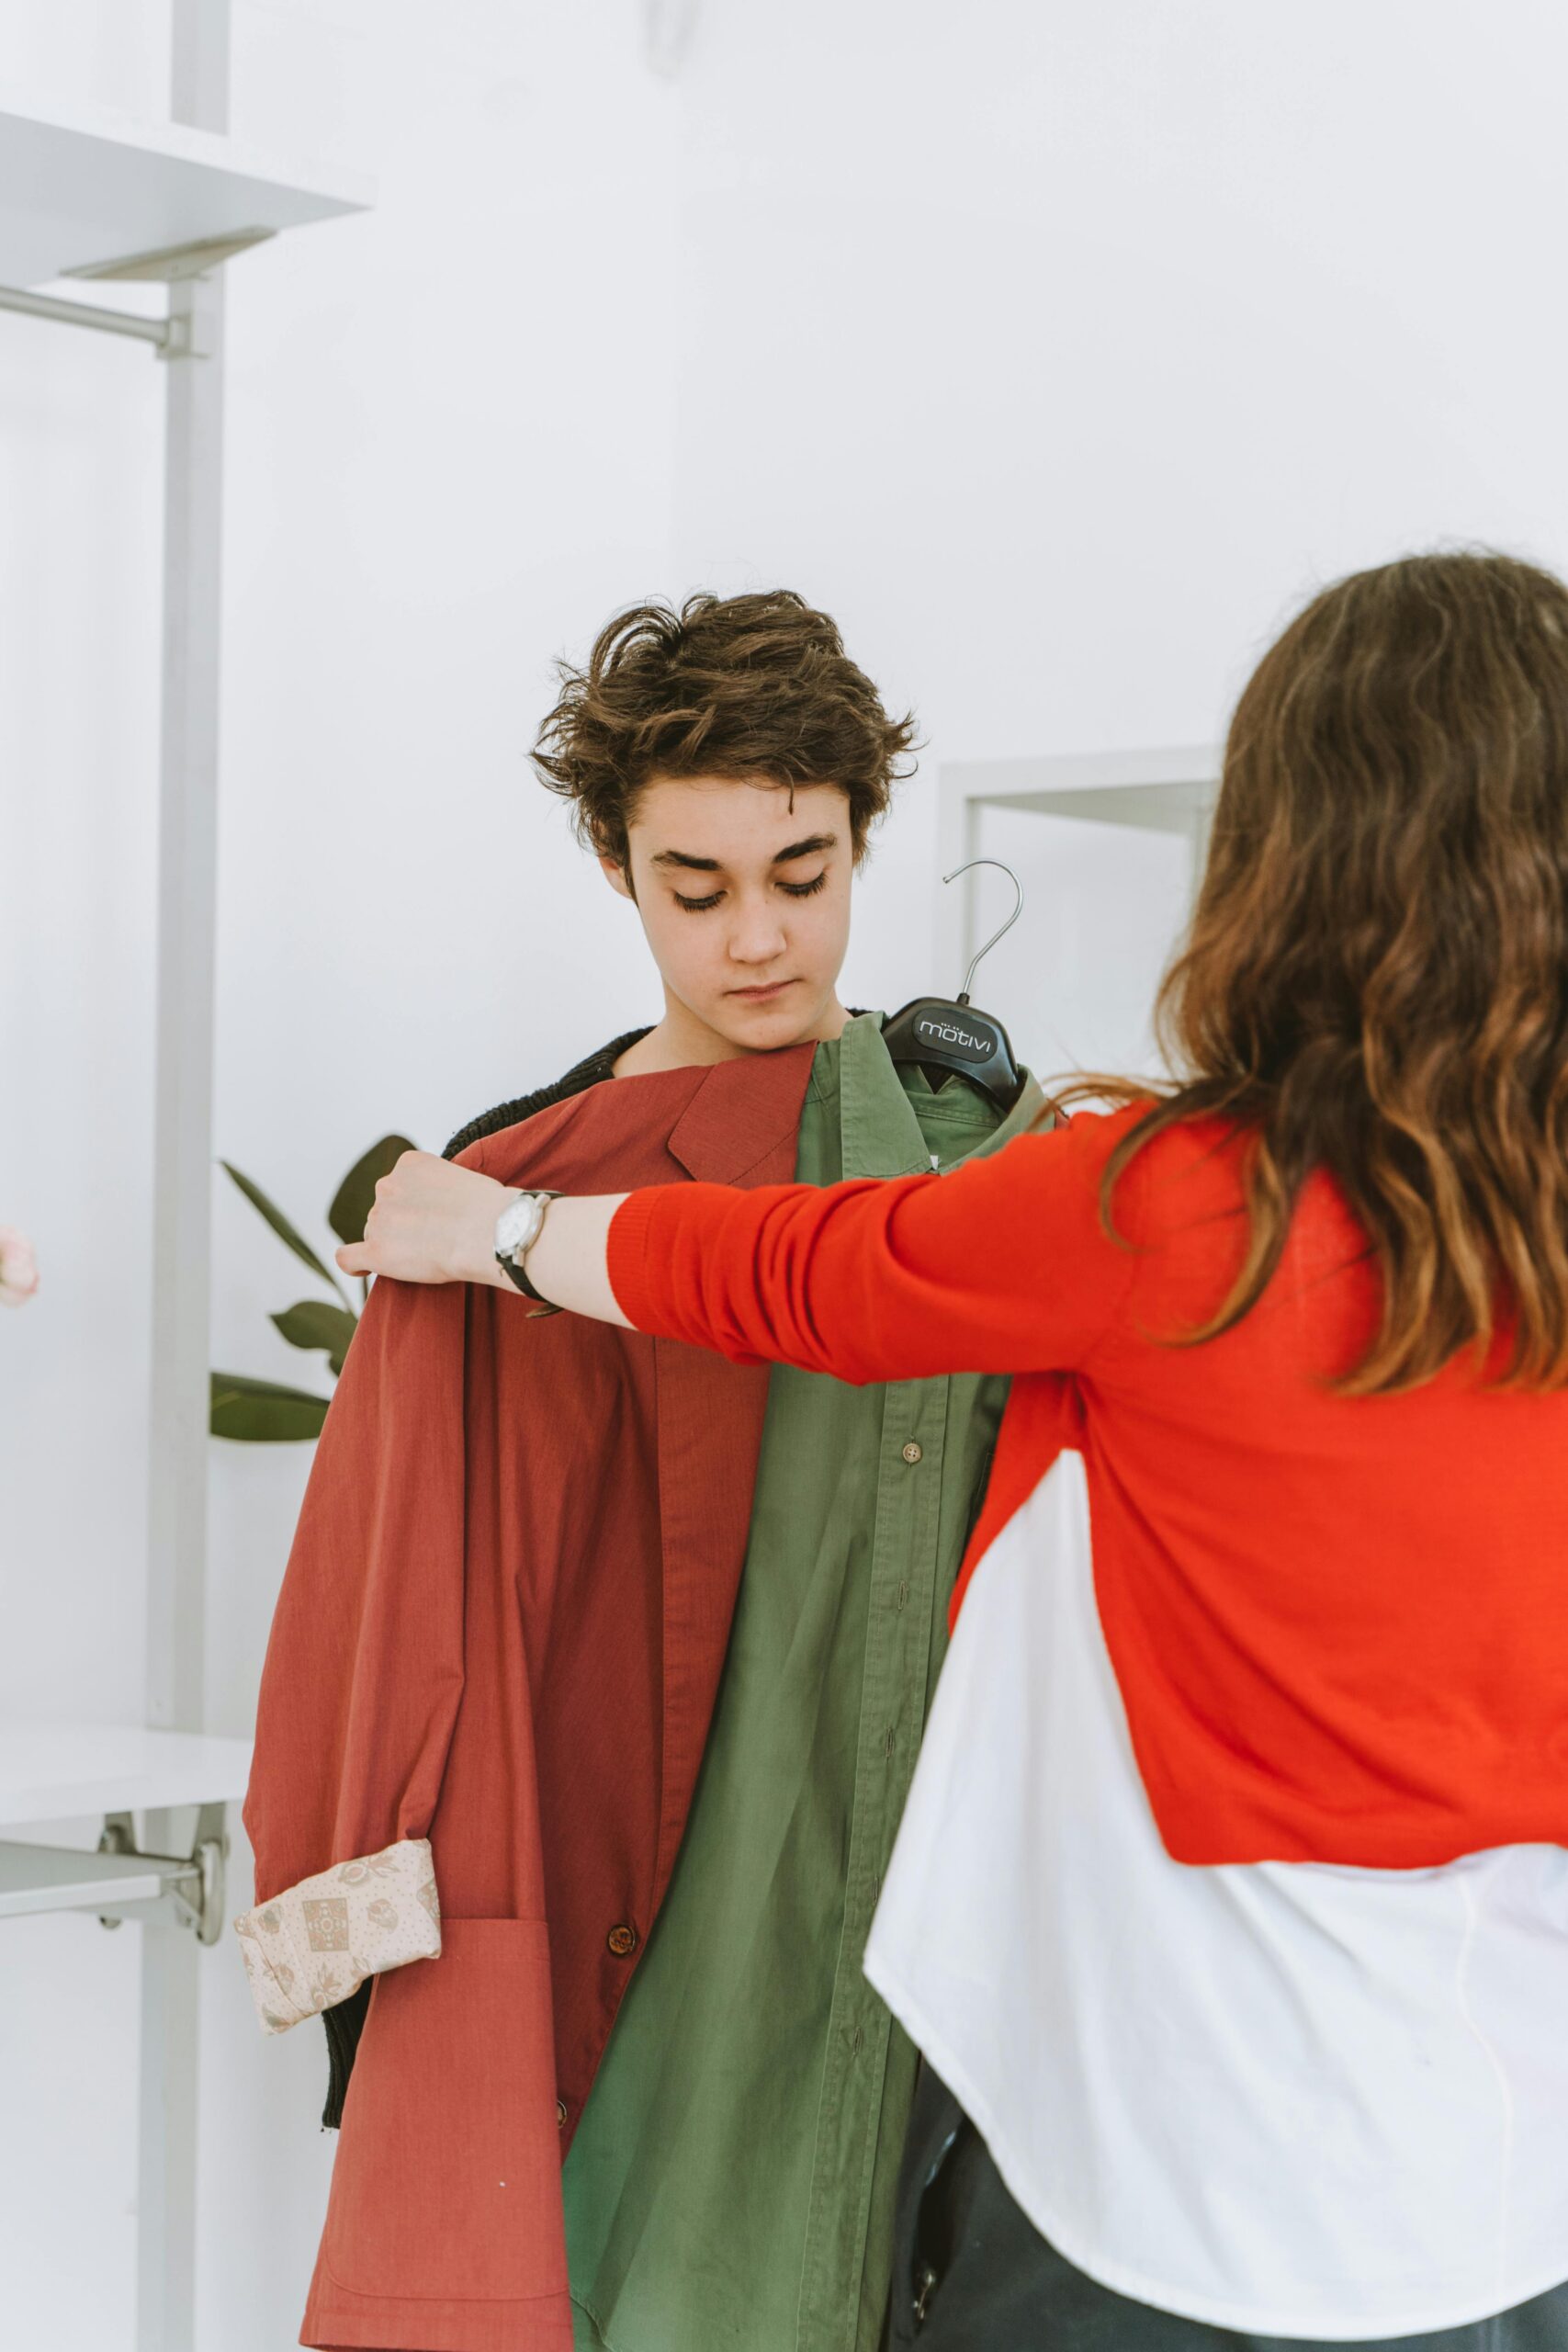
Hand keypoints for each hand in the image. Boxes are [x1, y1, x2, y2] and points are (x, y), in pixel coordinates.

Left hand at [335, 1150, 509, 1286]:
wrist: (488, 1231)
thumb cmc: (490, 1209)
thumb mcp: (463, 1178)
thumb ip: (440, 1188)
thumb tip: (442, 1208)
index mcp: (408, 1164)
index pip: (399, 1187)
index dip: (414, 1206)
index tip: (433, 1218)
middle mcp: (387, 1185)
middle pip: (384, 1211)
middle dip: (402, 1226)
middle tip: (435, 1241)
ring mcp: (379, 1218)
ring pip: (375, 1234)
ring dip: (393, 1244)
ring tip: (428, 1255)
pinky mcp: (377, 1250)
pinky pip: (348, 1258)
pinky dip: (355, 1264)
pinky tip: (365, 1268)